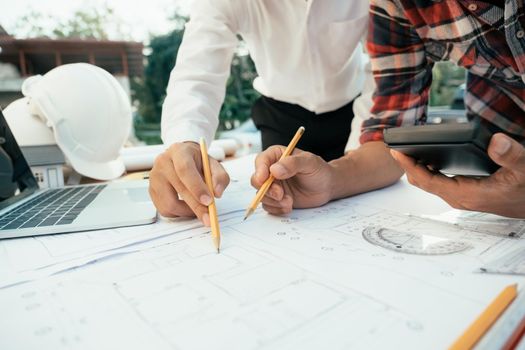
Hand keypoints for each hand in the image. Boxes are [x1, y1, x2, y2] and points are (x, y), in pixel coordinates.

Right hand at [149, 142, 229, 224]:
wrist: (182, 158)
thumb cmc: (197, 162)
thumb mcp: (213, 164)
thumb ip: (220, 177)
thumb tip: (217, 193)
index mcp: (179, 152)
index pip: (185, 170)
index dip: (197, 187)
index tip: (209, 201)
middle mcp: (163, 163)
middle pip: (178, 189)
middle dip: (196, 207)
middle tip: (209, 218)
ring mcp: (154, 177)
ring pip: (170, 203)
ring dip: (187, 211)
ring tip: (198, 208)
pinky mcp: (151, 191)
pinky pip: (164, 209)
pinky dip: (178, 213)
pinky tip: (187, 206)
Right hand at [250, 146, 335, 214]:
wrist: (326, 187)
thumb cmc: (319, 171)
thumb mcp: (309, 162)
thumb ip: (293, 163)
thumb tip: (274, 170)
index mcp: (276, 156)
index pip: (261, 161)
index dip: (259, 171)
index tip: (263, 180)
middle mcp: (271, 170)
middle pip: (257, 180)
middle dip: (267, 190)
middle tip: (280, 194)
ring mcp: (273, 186)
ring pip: (261, 195)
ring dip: (274, 201)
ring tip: (290, 202)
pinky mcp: (276, 199)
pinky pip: (268, 206)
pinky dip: (277, 208)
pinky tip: (289, 206)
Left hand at [390, 133, 524, 217]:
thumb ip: (511, 155)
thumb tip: (496, 142)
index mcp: (468, 194)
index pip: (428, 180)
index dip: (409, 166)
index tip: (396, 152)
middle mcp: (461, 198)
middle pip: (423, 182)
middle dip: (407, 166)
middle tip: (395, 147)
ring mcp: (462, 197)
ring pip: (430, 183)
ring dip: (416, 168)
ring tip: (405, 150)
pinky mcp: (466, 194)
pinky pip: (439, 183)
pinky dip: (428, 171)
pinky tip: (426, 159)